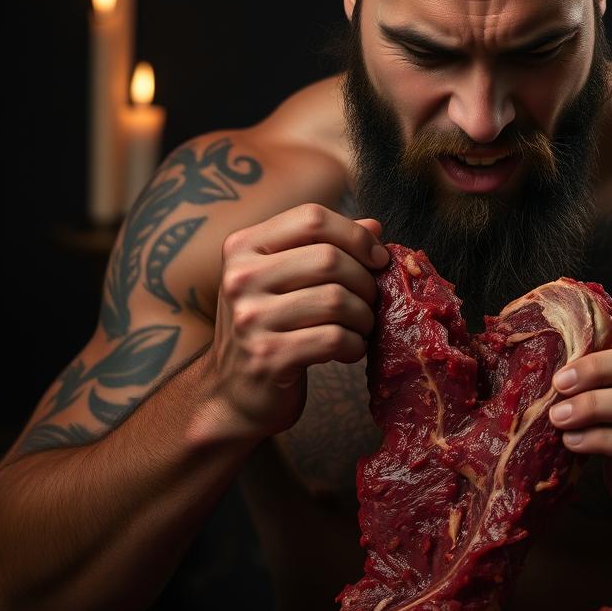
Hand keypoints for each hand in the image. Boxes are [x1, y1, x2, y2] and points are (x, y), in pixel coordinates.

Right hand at [204, 203, 390, 441]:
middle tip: (370, 301)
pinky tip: (350, 350)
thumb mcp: (286, 278)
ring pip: (336, 300)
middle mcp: (240, 278)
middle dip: (365, 281)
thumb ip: (327, 246)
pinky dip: (355, 344)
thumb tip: (374, 227)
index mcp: (243, 246)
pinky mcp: (267, 358)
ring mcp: (250, 319)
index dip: (355, 235)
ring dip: (364, 316)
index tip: (377, 259)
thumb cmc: (269, 326)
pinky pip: (334, 338)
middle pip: (329, 259)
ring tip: (361, 327)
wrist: (234, 392)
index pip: (312, 217)